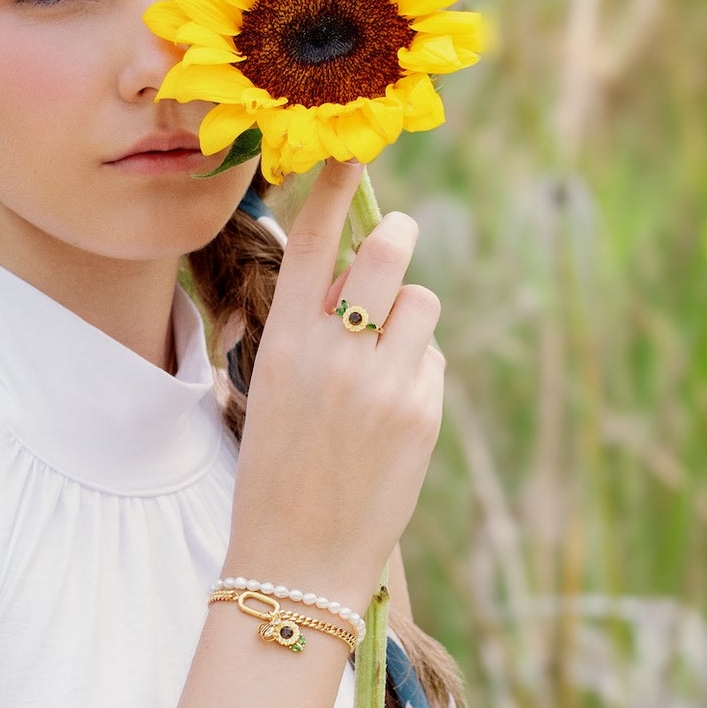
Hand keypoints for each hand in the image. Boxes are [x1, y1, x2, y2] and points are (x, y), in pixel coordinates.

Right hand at [225, 157, 444, 610]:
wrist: (297, 557)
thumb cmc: (278, 474)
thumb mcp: (274, 392)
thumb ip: (312, 331)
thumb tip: (361, 276)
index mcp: (283, 342)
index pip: (310, 242)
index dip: (334, 190)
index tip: (352, 150)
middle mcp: (333, 352)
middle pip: (385, 253)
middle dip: (397, 239)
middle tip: (398, 237)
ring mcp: (382, 380)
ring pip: (420, 302)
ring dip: (408, 317)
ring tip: (384, 364)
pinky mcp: (421, 409)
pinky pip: (432, 358)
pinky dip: (418, 373)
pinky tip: (392, 417)